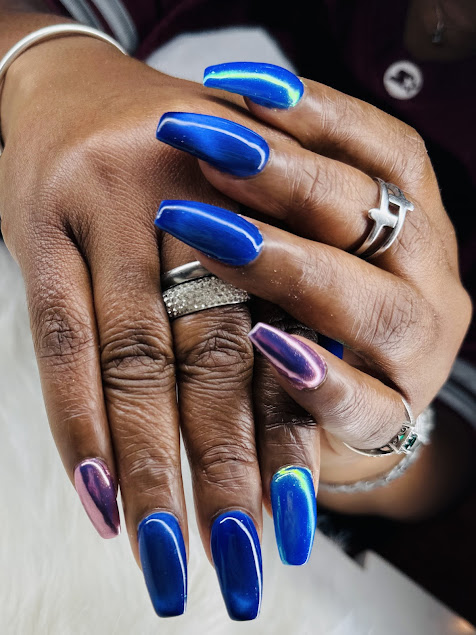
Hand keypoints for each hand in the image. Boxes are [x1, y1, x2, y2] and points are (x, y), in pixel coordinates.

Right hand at [0, 40, 295, 619]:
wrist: (72, 83)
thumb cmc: (165, 161)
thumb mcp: (231, 209)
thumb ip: (257, 295)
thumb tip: (286, 410)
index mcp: (259, 214)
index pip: (278, 349)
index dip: (287, 439)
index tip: (288, 528)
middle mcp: (195, 213)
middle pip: (215, 368)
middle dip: (226, 475)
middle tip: (233, 570)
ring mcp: (112, 213)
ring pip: (138, 364)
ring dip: (153, 469)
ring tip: (163, 559)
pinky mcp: (44, 221)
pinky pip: (60, 336)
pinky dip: (78, 420)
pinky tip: (98, 495)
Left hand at [153, 63, 471, 521]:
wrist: (335, 408)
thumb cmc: (311, 308)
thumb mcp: (305, 241)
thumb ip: (282, 199)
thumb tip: (213, 124)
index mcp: (417, 225)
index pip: (389, 152)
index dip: (317, 113)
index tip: (233, 84)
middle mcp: (430, 281)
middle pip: (376, 215)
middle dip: (286, 176)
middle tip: (207, 146)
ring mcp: (419, 354)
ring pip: (376, 305)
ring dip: (291, 265)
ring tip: (212, 234)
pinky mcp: (394, 419)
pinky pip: (368, 404)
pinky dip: (320, 377)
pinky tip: (266, 345)